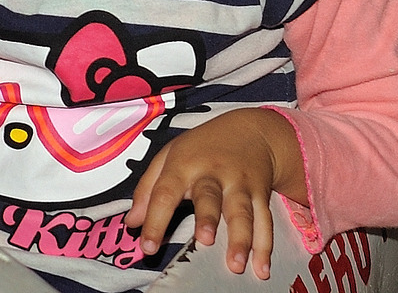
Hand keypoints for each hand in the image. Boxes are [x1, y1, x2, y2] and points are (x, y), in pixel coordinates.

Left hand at [125, 108, 304, 279]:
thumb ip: (147, 189)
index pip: (165, 192)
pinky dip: (265, 246)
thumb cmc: (200, 147)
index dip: (155, 219)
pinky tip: (262, 268)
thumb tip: (132, 222)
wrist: (250, 129)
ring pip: (241, 211)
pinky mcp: (261, 194)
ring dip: (241, 238)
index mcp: (183, 164)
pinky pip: (265, 221)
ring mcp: (240, 184)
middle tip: (204, 240)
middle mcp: (213, 174)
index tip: (148, 246)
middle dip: (207, 218)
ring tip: (236, 264)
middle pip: (209, 196)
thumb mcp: (168, 157)